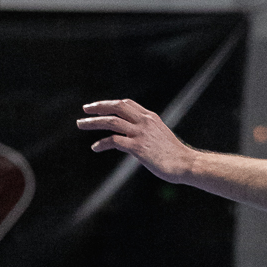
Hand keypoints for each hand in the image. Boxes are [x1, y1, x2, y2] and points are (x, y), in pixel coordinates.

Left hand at [76, 99, 192, 182]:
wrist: (186, 164)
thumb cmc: (175, 154)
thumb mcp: (160, 136)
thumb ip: (147, 131)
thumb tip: (134, 137)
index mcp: (150, 117)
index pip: (127, 103)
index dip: (110, 103)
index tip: (98, 107)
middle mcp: (144, 121)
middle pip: (117, 107)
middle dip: (98, 107)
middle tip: (85, 110)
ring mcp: (141, 133)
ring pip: (111, 121)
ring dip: (93, 122)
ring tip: (81, 124)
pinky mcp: (138, 147)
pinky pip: (114, 141)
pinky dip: (102, 143)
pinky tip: (95, 147)